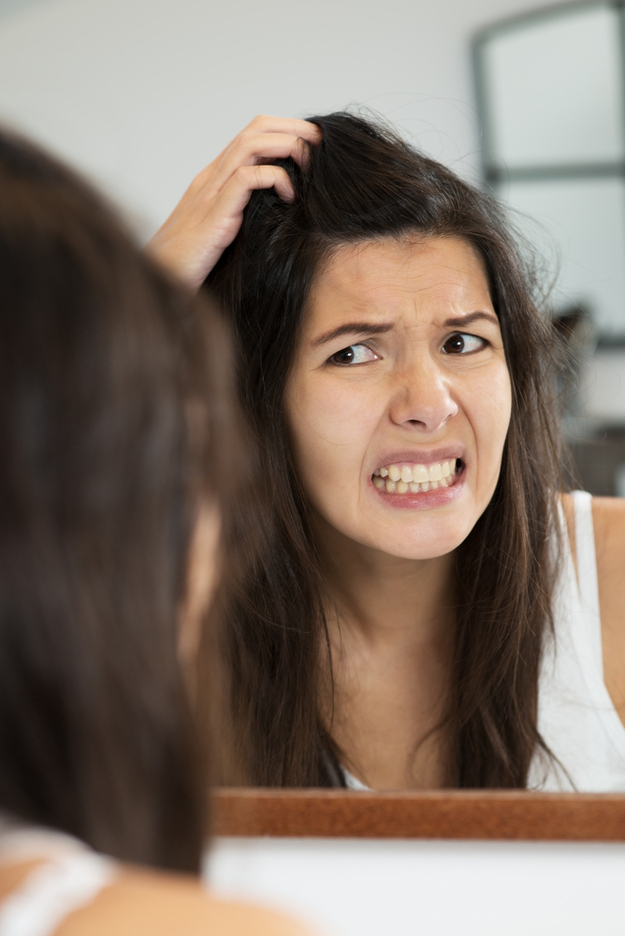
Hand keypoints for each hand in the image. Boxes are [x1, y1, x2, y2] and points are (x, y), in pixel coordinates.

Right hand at [147, 115, 320, 291]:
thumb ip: (244, 214)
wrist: (160, 278)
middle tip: (320, 140)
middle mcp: (212, 177)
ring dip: (287, 145)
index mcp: (215, 179)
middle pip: (254, 130)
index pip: (251, 135)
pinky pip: (248, 178)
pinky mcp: (215, 213)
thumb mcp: (224, 231)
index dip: (284, 129)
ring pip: (251, 145)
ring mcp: (211, 192)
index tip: (312, 142)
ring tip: (309, 162)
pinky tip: (290, 197)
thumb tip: (283, 210)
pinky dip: (276, 179)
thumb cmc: (192, 263)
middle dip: (292, 128)